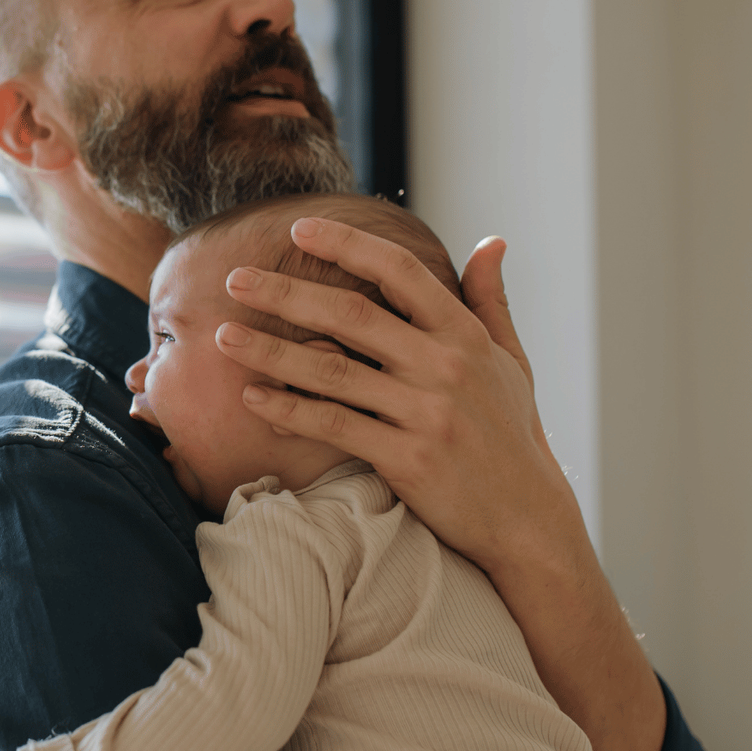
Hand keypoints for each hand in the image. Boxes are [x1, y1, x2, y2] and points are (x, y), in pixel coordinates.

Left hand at [219, 218, 666, 750]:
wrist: (528, 520)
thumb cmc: (514, 436)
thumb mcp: (512, 362)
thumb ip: (491, 301)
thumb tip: (492, 242)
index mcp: (466, 336)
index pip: (401, 272)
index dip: (348, 245)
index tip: (299, 230)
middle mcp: (446, 367)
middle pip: (352, 315)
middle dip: (287, 294)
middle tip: (235, 280)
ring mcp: (426, 413)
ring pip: (332, 370)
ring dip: (271, 351)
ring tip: (224, 337)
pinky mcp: (408, 459)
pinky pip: (334, 426)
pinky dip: (290, 411)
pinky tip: (252, 398)